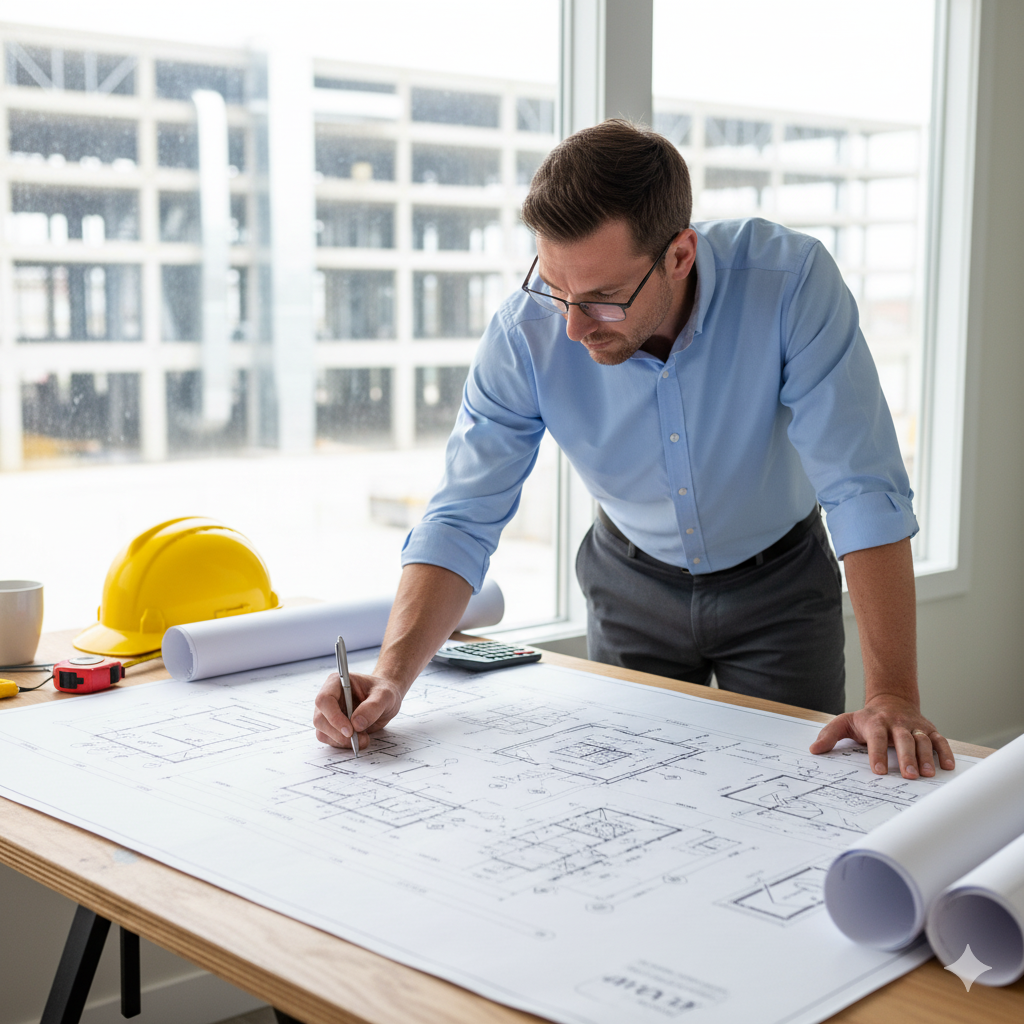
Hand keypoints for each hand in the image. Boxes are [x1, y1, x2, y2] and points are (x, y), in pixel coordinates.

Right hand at [313, 671, 406, 749]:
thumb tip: (356, 724)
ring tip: (363, 738)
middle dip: (338, 734)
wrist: (385, 701)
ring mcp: (328, 713)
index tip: (350, 730)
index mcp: (336, 683)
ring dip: (342, 741)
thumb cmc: (383, 692)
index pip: (324, 700)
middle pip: (320, 719)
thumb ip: (373, 706)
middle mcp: (329, 697)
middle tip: (360, 738)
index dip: (333, 717)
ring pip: (322, 732)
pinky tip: (359, 739)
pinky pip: (330, 740)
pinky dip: (344, 744)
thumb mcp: (385, 695)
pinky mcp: (332, 727)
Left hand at [809, 694, 955, 778]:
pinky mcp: (929, 730)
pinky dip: (945, 751)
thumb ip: (829, 734)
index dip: (877, 753)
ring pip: (922, 740)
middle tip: (908, 775)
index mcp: (875, 722)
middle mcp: (896, 723)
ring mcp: (914, 726)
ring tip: (928, 774)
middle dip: (906, 757)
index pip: (876, 738)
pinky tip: (948, 766)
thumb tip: (814, 750)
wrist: (891, 700)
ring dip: (926, 757)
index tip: (878, 770)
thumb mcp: (845, 722)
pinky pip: (940, 740)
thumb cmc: (867, 718)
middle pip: (902, 740)